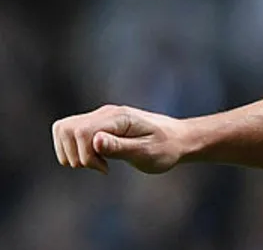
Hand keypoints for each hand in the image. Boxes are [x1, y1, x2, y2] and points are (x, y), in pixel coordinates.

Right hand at [51, 105, 189, 174]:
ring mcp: (101, 117)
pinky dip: (76, 151)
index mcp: (119, 118)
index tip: (105, 168)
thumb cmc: (166, 148)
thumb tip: (95, 141)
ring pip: (63, 130)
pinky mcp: (99, 125)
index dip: (85, 155)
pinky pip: (71, 134)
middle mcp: (106, 113)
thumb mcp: (146, 153)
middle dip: (74, 154)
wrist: (179, 139)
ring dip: (73, 153)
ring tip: (97, 163)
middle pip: (65, 128)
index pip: (81, 131)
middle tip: (99, 166)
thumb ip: (119, 147)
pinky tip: (97, 160)